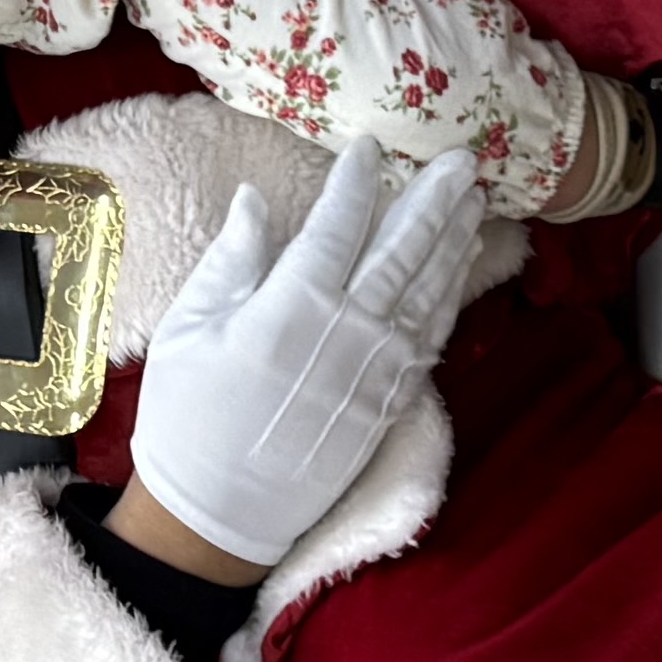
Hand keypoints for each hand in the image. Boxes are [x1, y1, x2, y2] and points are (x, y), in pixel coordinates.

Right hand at [120, 143, 483, 571]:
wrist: (217, 514)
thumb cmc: (188, 419)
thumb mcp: (186, 331)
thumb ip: (230, 262)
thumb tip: (254, 201)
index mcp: (291, 307)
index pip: (337, 225)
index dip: (357, 181)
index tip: (371, 147)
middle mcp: (348, 332)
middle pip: (403, 249)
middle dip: (434, 199)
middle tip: (462, 159)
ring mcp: (377, 369)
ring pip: (429, 290)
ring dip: (455, 240)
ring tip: (476, 200)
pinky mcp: (390, 403)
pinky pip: (432, 337)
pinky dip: (451, 296)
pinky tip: (460, 270)